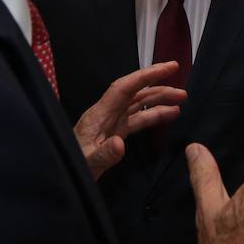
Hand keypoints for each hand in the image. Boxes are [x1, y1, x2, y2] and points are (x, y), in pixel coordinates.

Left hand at [74, 61, 185, 179]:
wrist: (62, 175)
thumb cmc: (73, 165)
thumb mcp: (87, 163)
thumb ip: (104, 154)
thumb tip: (120, 143)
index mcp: (99, 115)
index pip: (124, 88)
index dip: (145, 76)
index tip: (166, 68)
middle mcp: (107, 113)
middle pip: (134, 92)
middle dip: (156, 82)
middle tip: (178, 75)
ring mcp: (113, 122)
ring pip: (139, 104)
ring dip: (160, 98)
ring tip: (181, 97)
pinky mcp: (116, 132)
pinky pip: (139, 119)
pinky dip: (155, 115)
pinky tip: (170, 114)